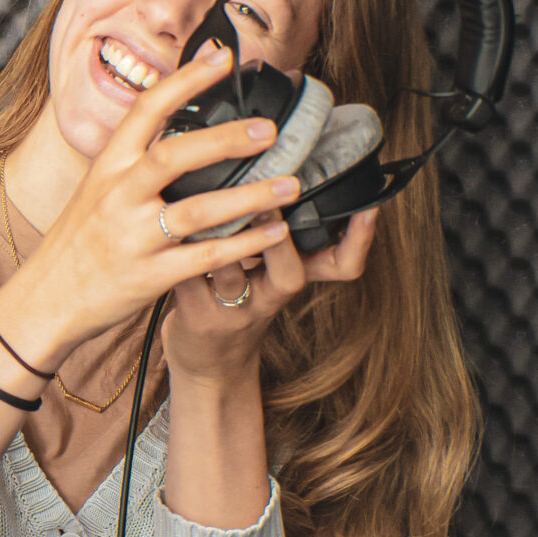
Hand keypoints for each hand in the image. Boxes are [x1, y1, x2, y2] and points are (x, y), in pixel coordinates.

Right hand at [0, 41, 309, 362]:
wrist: (46, 298)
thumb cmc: (77, 241)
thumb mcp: (96, 190)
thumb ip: (134, 162)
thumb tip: (181, 123)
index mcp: (107, 168)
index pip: (145, 110)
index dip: (185, 80)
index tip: (222, 57)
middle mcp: (117, 197)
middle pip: (174, 156)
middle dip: (226, 139)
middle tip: (269, 129)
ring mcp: (133, 237)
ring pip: (198, 211)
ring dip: (250, 197)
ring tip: (290, 185)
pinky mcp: (149, 276)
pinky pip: (206, 258)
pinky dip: (245, 244)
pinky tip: (275, 233)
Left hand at [166, 204, 378, 383]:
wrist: (206, 363)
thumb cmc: (234, 300)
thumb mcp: (265, 272)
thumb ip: (271, 234)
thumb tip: (276, 174)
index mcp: (291, 279)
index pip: (342, 266)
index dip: (360, 240)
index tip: (369, 207)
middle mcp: (269, 297)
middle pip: (290, 273)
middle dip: (279, 236)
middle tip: (271, 201)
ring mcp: (234, 311)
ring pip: (231, 271)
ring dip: (223, 237)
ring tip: (213, 203)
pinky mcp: (198, 318)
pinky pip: (188, 278)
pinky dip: (179, 252)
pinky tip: (168, 225)